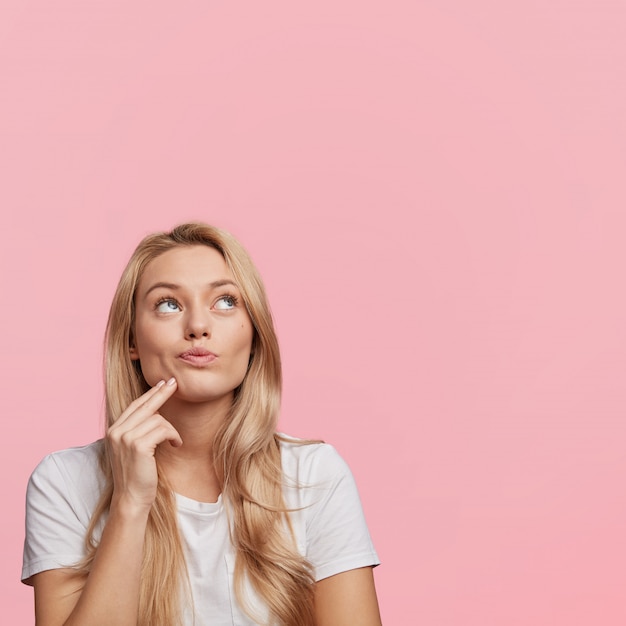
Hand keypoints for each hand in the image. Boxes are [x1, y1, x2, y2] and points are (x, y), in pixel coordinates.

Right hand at [107, 378, 181, 511]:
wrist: (130, 498)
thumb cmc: (136, 475)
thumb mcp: (133, 448)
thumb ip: (137, 430)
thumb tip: (154, 410)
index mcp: (114, 431)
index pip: (134, 405)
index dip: (149, 393)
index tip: (162, 383)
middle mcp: (117, 431)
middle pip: (145, 405)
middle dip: (162, 393)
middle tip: (175, 382)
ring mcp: (126, 438)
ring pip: (157, 418)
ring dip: (171, 430)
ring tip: (174, 441)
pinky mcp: (138, 445)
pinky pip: (163, 429)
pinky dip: (173, 436)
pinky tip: (176, 444)